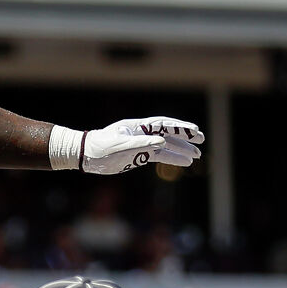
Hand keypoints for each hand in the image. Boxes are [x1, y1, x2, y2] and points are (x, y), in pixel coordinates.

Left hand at [53, 117, 204, 174]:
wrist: (84, 155)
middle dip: (185, 137)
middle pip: (167, 133)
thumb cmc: (99, 147)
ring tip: (196, 156)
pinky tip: (183, 162)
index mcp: (137, 126)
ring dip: (181, 150)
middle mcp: (141, 133)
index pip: (163, 124)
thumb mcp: (119, 145)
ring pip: (165, 146)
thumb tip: (162, 141)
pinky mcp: (138, 155)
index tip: (194, 131)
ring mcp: (141, 144)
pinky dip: (171, 159)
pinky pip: (159, 156)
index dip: (179, 127)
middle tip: (201, 140)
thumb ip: (140, 143)